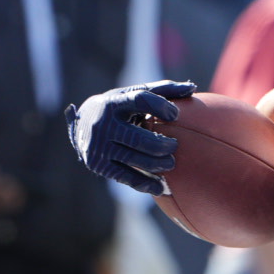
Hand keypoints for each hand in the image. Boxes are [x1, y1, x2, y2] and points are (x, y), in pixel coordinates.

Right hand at [65, 80, 195, 194]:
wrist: (81, 126)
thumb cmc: (119, 108)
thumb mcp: (134, 94)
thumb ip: (162, 90)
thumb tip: (192, 87)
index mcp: (115, 102)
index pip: (139, 100)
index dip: (160, 107)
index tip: (175, 115)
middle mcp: (104, 124)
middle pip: (139, 138)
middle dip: (162, 145)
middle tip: (174, 146)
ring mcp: (99, 146)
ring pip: (135, 159)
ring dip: (158, 164)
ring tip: (170, 163)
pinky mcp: (99, 164)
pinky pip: (126, 177)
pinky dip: (146, 183)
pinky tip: (161, 186)